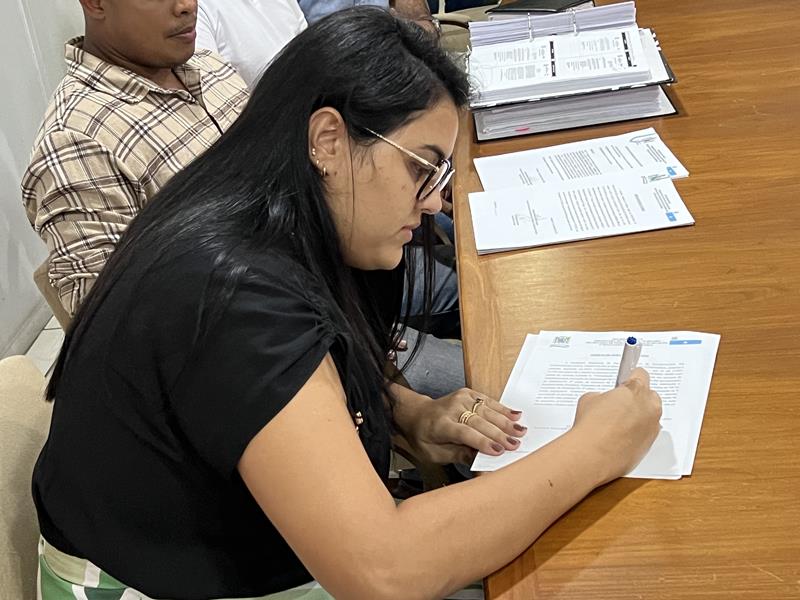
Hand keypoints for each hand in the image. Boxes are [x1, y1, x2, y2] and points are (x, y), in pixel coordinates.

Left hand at [400, 388, 526, 464]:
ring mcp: (459, 398)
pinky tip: (515, 415)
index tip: (499, 451)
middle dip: (499, 434)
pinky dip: (502, 408)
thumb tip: (481, 458)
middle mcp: (451, 408)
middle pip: (479, 421)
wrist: (416, 415)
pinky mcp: (467, 393)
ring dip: (505, 422)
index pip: (465, 433)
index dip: (483, 442)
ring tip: (521, 431)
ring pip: (486, 410)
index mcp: (440, 425)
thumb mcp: (435, 454)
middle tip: (516, 444)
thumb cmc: (425, 438)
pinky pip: (487, 401)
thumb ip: (458, 454)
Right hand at [571, 368, 662, 482]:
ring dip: (638, 417)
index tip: (625, 383)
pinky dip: (636, 434)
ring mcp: (652, 427)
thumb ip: (604, 395)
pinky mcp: (650, 445)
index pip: (641, 374)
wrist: (592, 455)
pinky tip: (618, 437)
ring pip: (649, 416)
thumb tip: (606, 401)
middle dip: (637, 399)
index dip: (630, 378)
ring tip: (616, 424)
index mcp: (636, 389)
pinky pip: (646, 433)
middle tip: (619, 405)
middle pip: (650, 395)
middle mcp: (650, 407)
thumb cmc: (591, 427)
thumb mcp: (589, 399)